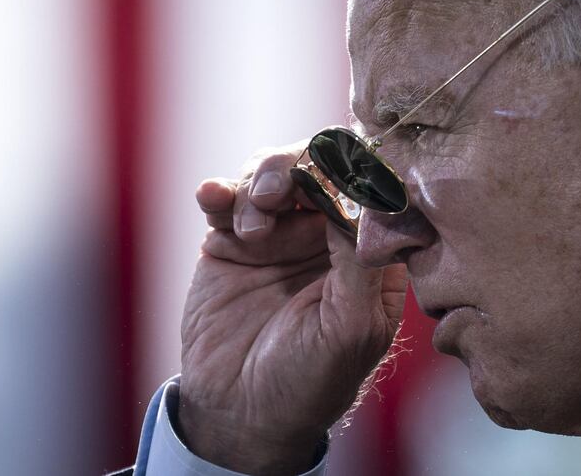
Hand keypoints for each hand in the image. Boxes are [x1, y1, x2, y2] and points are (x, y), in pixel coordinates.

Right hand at [178, 142, 407, 474]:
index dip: (353, 168)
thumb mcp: (350, 327)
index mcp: (366, 252)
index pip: (369, 188)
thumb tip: (357, 194)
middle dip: (296, 168)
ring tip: (251, 228)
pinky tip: (211, 197)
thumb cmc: (309, 379)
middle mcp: (324, 235)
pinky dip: (219, 191)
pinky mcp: (231, 241)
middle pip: (317, 167)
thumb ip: (358, 261)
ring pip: (271, 174)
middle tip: (275, 194)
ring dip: (258, 183)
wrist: (240, 412)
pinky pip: (226, 200)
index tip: (332, 173)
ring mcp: (277, 235)